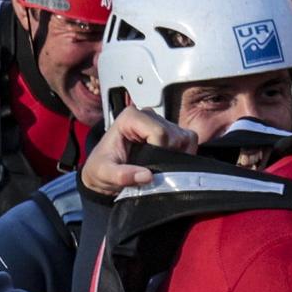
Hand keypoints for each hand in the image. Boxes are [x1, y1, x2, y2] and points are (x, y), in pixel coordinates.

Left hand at [81, 107, 196, 197]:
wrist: (104, 172)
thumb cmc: (101, 169)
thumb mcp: (104, 174)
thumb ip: (122, 175)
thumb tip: (147, 176)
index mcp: (130, 117)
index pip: (159, 132)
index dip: (160, 151)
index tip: (149, 165)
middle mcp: (147, 114)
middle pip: (174, 135)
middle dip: (169, 155)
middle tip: (154, 168)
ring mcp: (160, 121)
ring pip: (185, 137)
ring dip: (178, 155)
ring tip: (161, 166)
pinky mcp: (170, 130)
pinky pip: (190, 139)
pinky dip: (186, 152)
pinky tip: (172, 162)